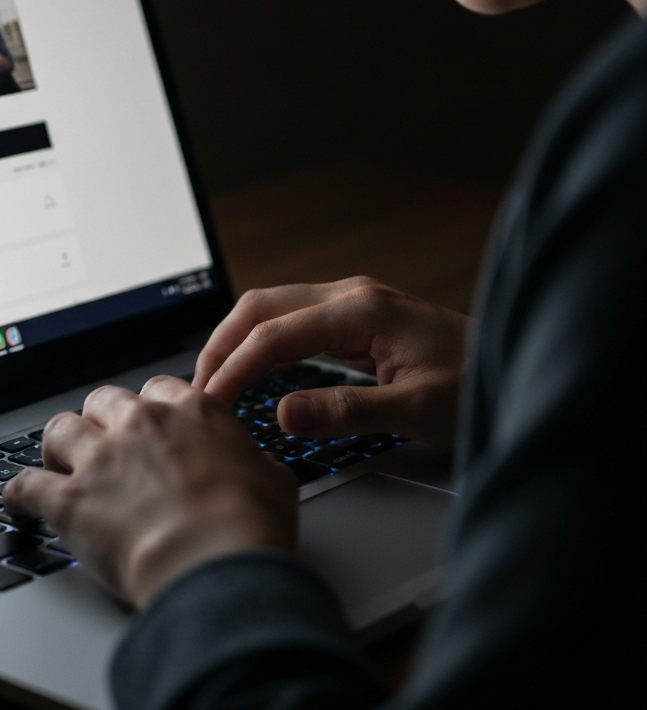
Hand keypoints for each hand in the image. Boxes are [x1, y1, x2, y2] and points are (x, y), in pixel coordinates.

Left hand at [2, 377, 296, 606]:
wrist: (217, 566)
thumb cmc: (251, 527)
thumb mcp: (274, 479)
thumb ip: (252, 459)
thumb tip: (252, 463)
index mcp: (190, 411)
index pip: (157, 390)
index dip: (150, 411)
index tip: (149, 429)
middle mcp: (140, 423)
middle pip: (102, 401)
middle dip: (101, 422)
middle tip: (105, 447)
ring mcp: (100, 458)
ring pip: (59, 429)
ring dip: (58, 448)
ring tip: (59, 466)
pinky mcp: (69, 500)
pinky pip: (25, 485)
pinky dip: (17, 494)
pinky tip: (17, 503)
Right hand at [193, 278, 469, 445]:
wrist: (512, 367)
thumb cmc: (476, 384)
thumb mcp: (416, 409)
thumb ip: (346, 411)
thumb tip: (281, 414)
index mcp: (361, 309)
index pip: (274, 334)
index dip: (234, 369)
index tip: (210, 403)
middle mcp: (350, 295)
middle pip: (261, 306)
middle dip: (222, 345)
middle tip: (198, 389)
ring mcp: (351, 303)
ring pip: (272, 309)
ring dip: (237, 341)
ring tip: (215, 381)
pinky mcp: (354, 318)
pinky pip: (291, 321)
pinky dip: (261, 343)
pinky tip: (252, 370)